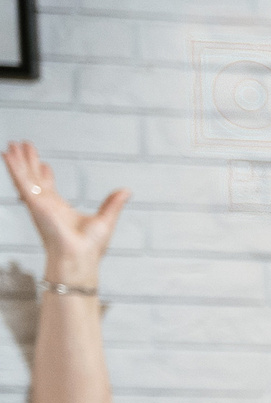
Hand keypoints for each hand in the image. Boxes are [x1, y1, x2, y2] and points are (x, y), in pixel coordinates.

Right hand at [5, 142, 126, 284]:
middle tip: (23, 146)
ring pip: (25, 176)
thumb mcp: (105, 220)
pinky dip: (14, 167)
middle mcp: (46, 205)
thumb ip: (113, 204)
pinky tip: (8, 154)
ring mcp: (38, 203)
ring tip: (13, 144)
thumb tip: (126, 191)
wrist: (80, 258)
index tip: (43, 163)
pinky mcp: (34, 203)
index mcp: (59, 208)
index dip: (45, 174)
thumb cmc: (89, 248)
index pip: (49, 187)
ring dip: (18, 160)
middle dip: (28, 161)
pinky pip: (21, 181)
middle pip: (34, 178)